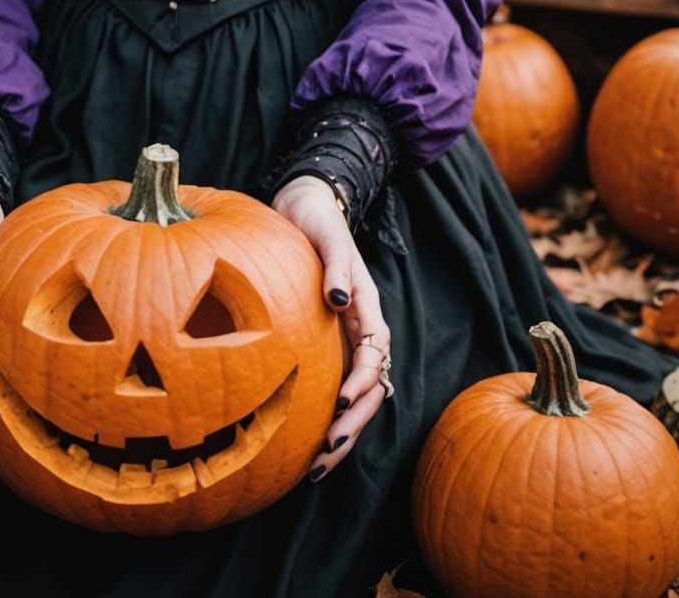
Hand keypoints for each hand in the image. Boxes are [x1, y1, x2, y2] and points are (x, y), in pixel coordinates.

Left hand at [271, 174, 390, 481]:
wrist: (304, 211)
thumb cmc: (317, 224)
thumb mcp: (328, 239)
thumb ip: (336, 268)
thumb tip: (340, 300)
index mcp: (368, 308)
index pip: (375, 354)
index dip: (362, 381)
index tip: (342, 404)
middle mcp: (363, 331)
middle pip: (371, 388)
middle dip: (353, 425)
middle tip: (326, 452)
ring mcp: (347, 344)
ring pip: (357, 399)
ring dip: (342, 434)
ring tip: (317, 468)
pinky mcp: (328, 350)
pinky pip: (334, 392)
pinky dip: (327, 421)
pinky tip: (306, 449)